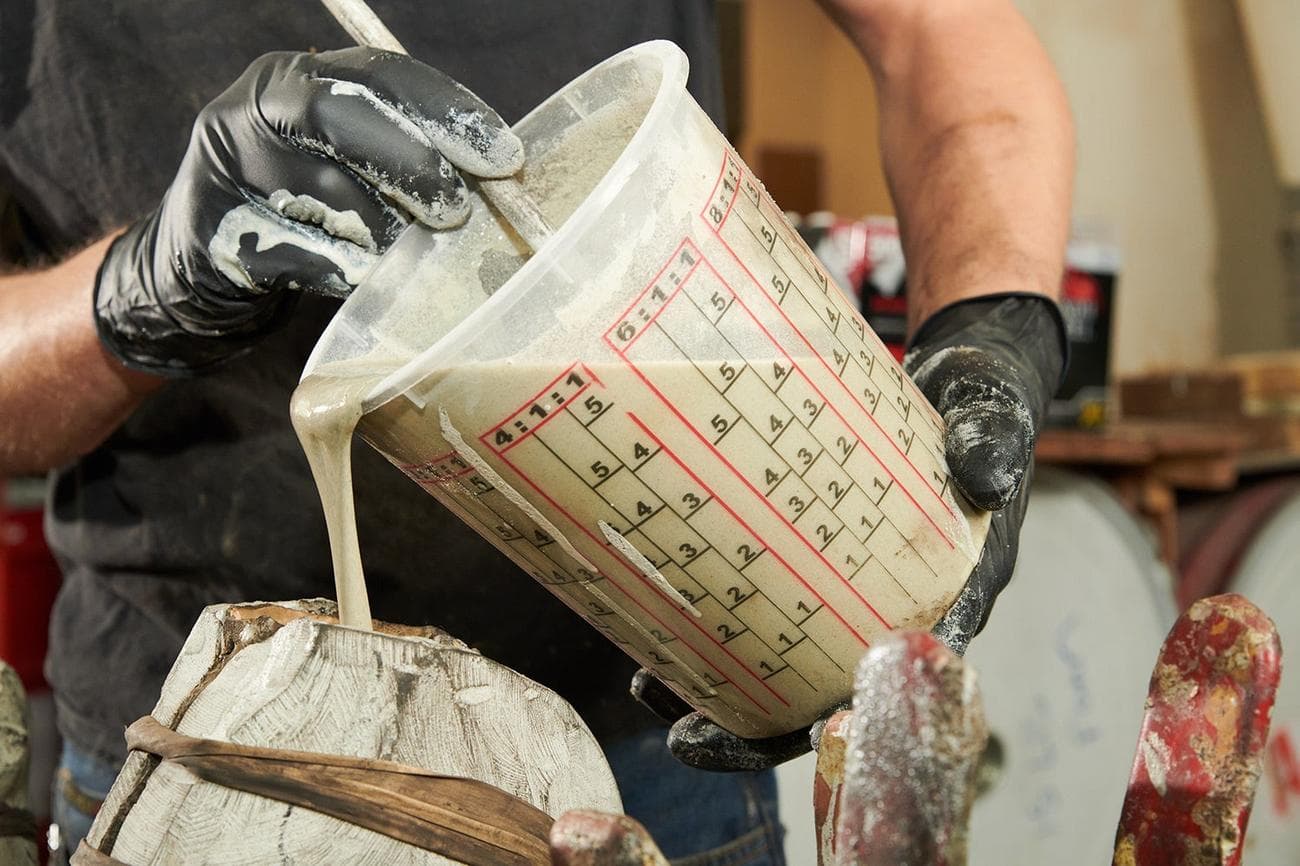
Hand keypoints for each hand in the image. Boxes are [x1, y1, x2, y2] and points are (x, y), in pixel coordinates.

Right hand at [94, 48, 522, 374]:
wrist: (207, 270)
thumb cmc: (303, 213)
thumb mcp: (348, 166)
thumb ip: (407, 156)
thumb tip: (497, 183)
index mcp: (296, 78)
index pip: (382, 76)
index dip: (447, 113)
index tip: (504, 160)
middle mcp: (258, 110)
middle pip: (341, 116)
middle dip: (413, 163)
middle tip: (457, 210)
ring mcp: (232, 171)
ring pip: (335, 194)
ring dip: (389, 232)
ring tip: (410, 252)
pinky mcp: (225, 237)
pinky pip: (315, 258)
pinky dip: (354, 272)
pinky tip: (362, 277)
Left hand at [634, 294, 1065, 771]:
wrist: (965, 381)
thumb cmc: (987, 404)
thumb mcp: (995, 413)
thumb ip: (992, 441)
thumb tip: (986, 478)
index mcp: (953, 595)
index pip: (901, 680)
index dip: (847, 722)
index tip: (790, 740)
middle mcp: (898, 605)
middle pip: (826, 693)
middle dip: (756, 729)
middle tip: (687, 740)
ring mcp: (852, 585)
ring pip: (786, 661)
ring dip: (720, 683)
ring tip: (651, 684)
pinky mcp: (814, 555)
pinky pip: (765, 601)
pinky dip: (714, 618)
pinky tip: (658, 619)